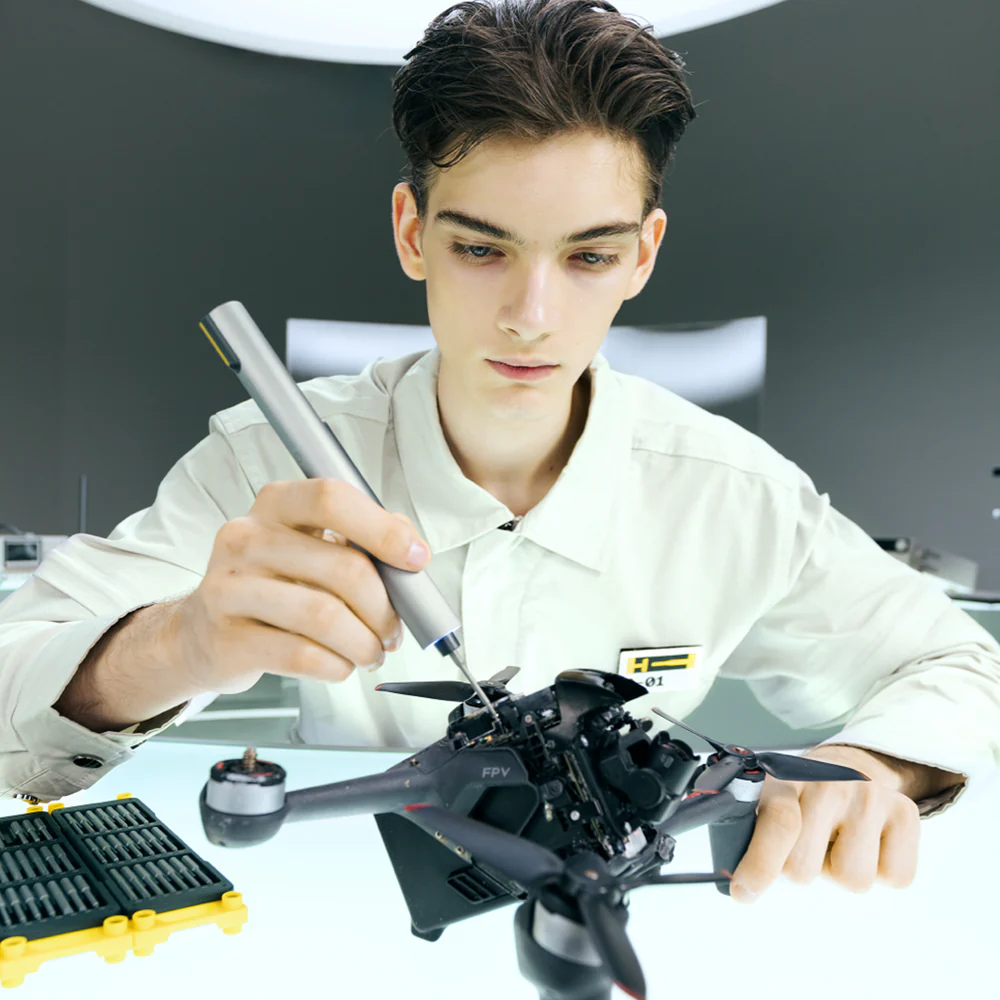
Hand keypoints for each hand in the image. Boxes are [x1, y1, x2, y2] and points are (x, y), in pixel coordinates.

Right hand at [174, 478, 430, 694]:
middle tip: (393, 630)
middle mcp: (246, 537)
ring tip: (371, 652)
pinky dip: (336, 665)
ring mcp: (230, 588)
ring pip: (324, 617)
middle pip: (342, 567)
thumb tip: (412, 552)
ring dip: (363, 642)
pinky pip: (302, 655)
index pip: (332, 500)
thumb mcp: (310, 547)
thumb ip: (362, 539)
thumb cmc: (271, 584)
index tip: (416, 559)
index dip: (383, 530)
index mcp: (276, 504)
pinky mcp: (227, 638)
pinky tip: (340, 664)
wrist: (201, 632)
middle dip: (384, 607)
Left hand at [728, 744, 920, 902]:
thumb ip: (751, 839)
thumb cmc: (801, 801)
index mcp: (786, 779)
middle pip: (806, 867)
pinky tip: (868, 846)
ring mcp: (870, 795)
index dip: (760, 864)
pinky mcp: (905, 812)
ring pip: (852, 880)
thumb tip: (739, 887)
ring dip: (840, 873)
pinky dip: (881, 873)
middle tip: (808, 847)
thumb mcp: (767, 805)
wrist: (849, 770)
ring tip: (836, 845)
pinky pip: (895, 877)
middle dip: (801, 870)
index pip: (780, 822)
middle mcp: (830, 781)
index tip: (745, 892)